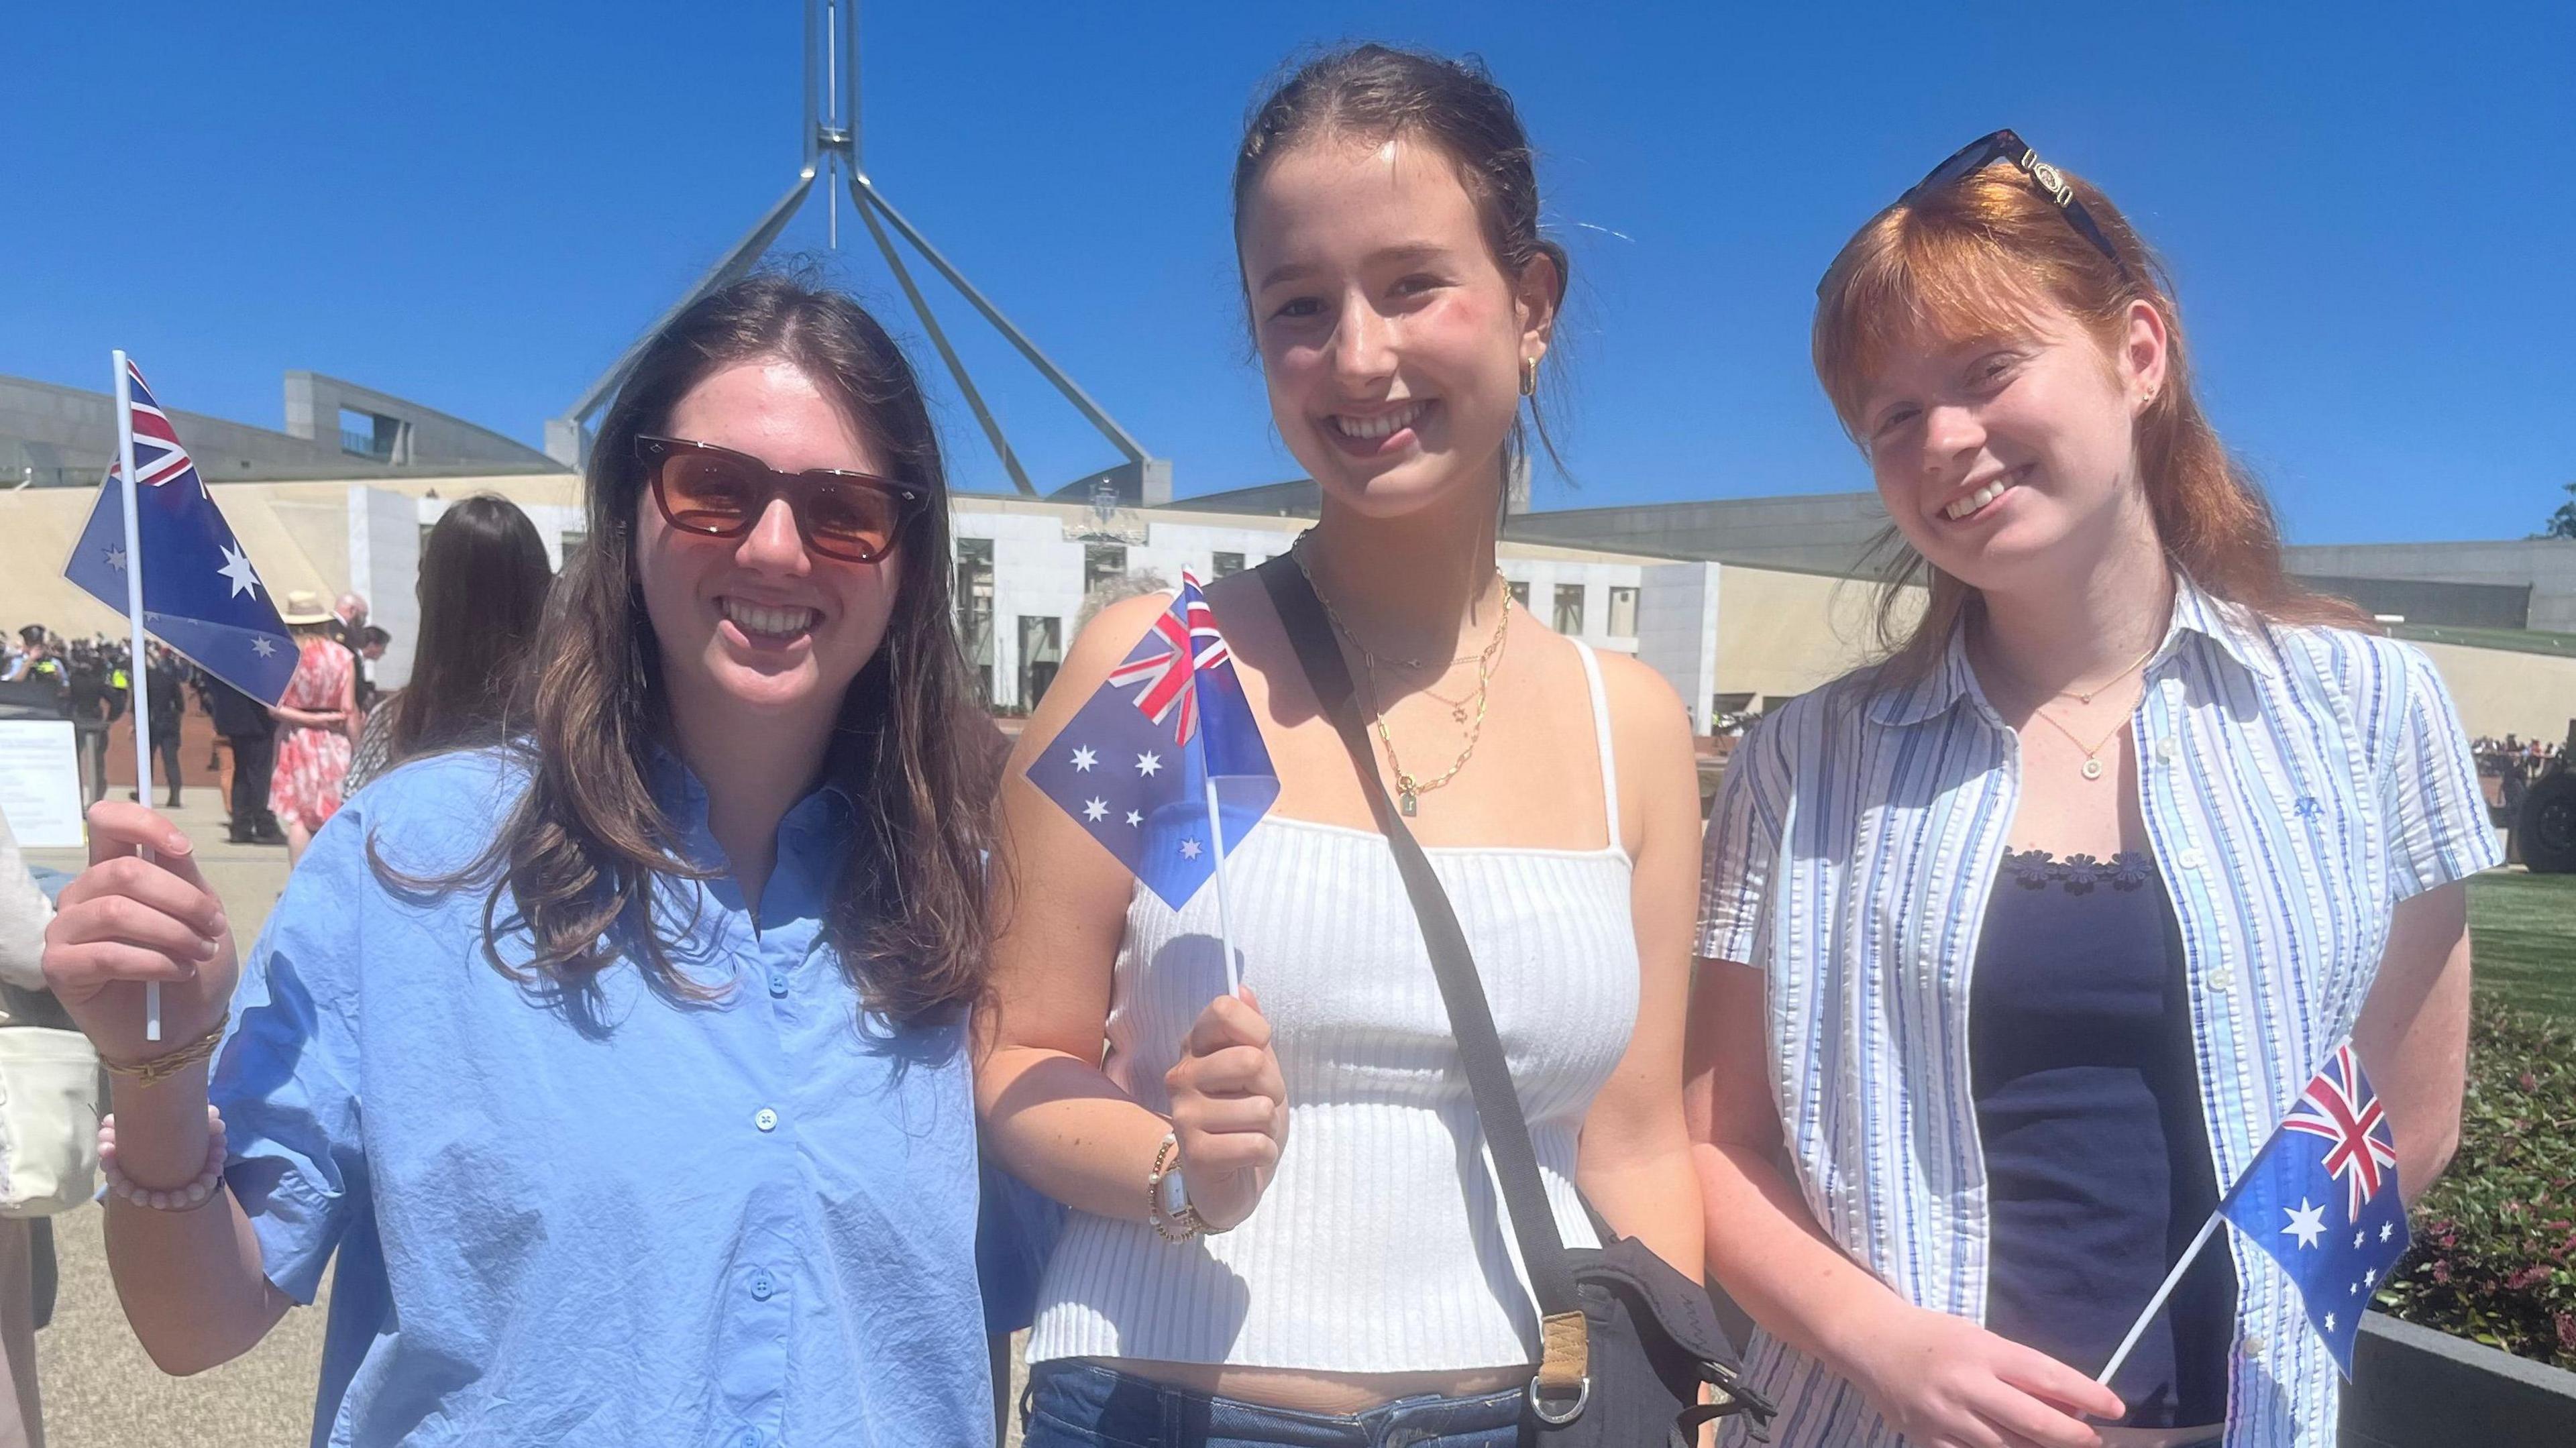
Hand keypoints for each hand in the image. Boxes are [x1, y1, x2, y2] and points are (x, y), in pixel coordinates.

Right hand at [42, 802, 238, 1067]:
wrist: (182, 1027)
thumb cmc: (191, 964)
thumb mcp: (199, 913)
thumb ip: (182, 876)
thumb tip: (173, 844)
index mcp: (112, 871)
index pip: (107, 823)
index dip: (143, 824)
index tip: (185, 849)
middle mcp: (80, 894)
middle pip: (125, 873)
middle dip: (182, 900)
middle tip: (214, 928)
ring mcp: (64, 930)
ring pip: (117, 912)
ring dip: (172, 932)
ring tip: (201, 953)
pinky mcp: (59, 968)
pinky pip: (107, 955)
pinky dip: (153, 962)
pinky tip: (178, 972)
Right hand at [1163, 986, 1287, 1230]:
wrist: (1225, 1181)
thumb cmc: (1242, 1118)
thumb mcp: (1256, 1072)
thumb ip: (1251, 1032)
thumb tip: (1243, 989)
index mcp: (1195, 1048)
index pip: (1224, 1010)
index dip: (1256, 1032)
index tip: (1257, 1054)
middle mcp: (1181, 1076)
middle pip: (1250, 1060)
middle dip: (1272, 1089)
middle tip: (1258, 1105)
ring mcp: (1184, 1115)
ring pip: (1261, 1109)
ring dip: (1268, 1127)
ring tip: (1247, 1132)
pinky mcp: (1195, 1153)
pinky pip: (1256, 1144)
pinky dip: (1264, 1153)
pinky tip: (1245, 1157)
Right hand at [1836, 1303, 2124, 1447]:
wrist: (1871, 1342)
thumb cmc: (1934, 1337)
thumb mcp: (1980, 1341)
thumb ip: (2019, 1372)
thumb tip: (2068, 1405)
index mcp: (1981, 1350)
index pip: (2046, 1374)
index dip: (2086, 1394)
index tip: (2115, 1408)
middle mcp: (1965, 1384)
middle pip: (2034, 1422)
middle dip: (2073, 1437)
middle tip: (2092, 1440)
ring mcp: (1945, 1417)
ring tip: (2057, 1445)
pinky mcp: (1928, 1441)